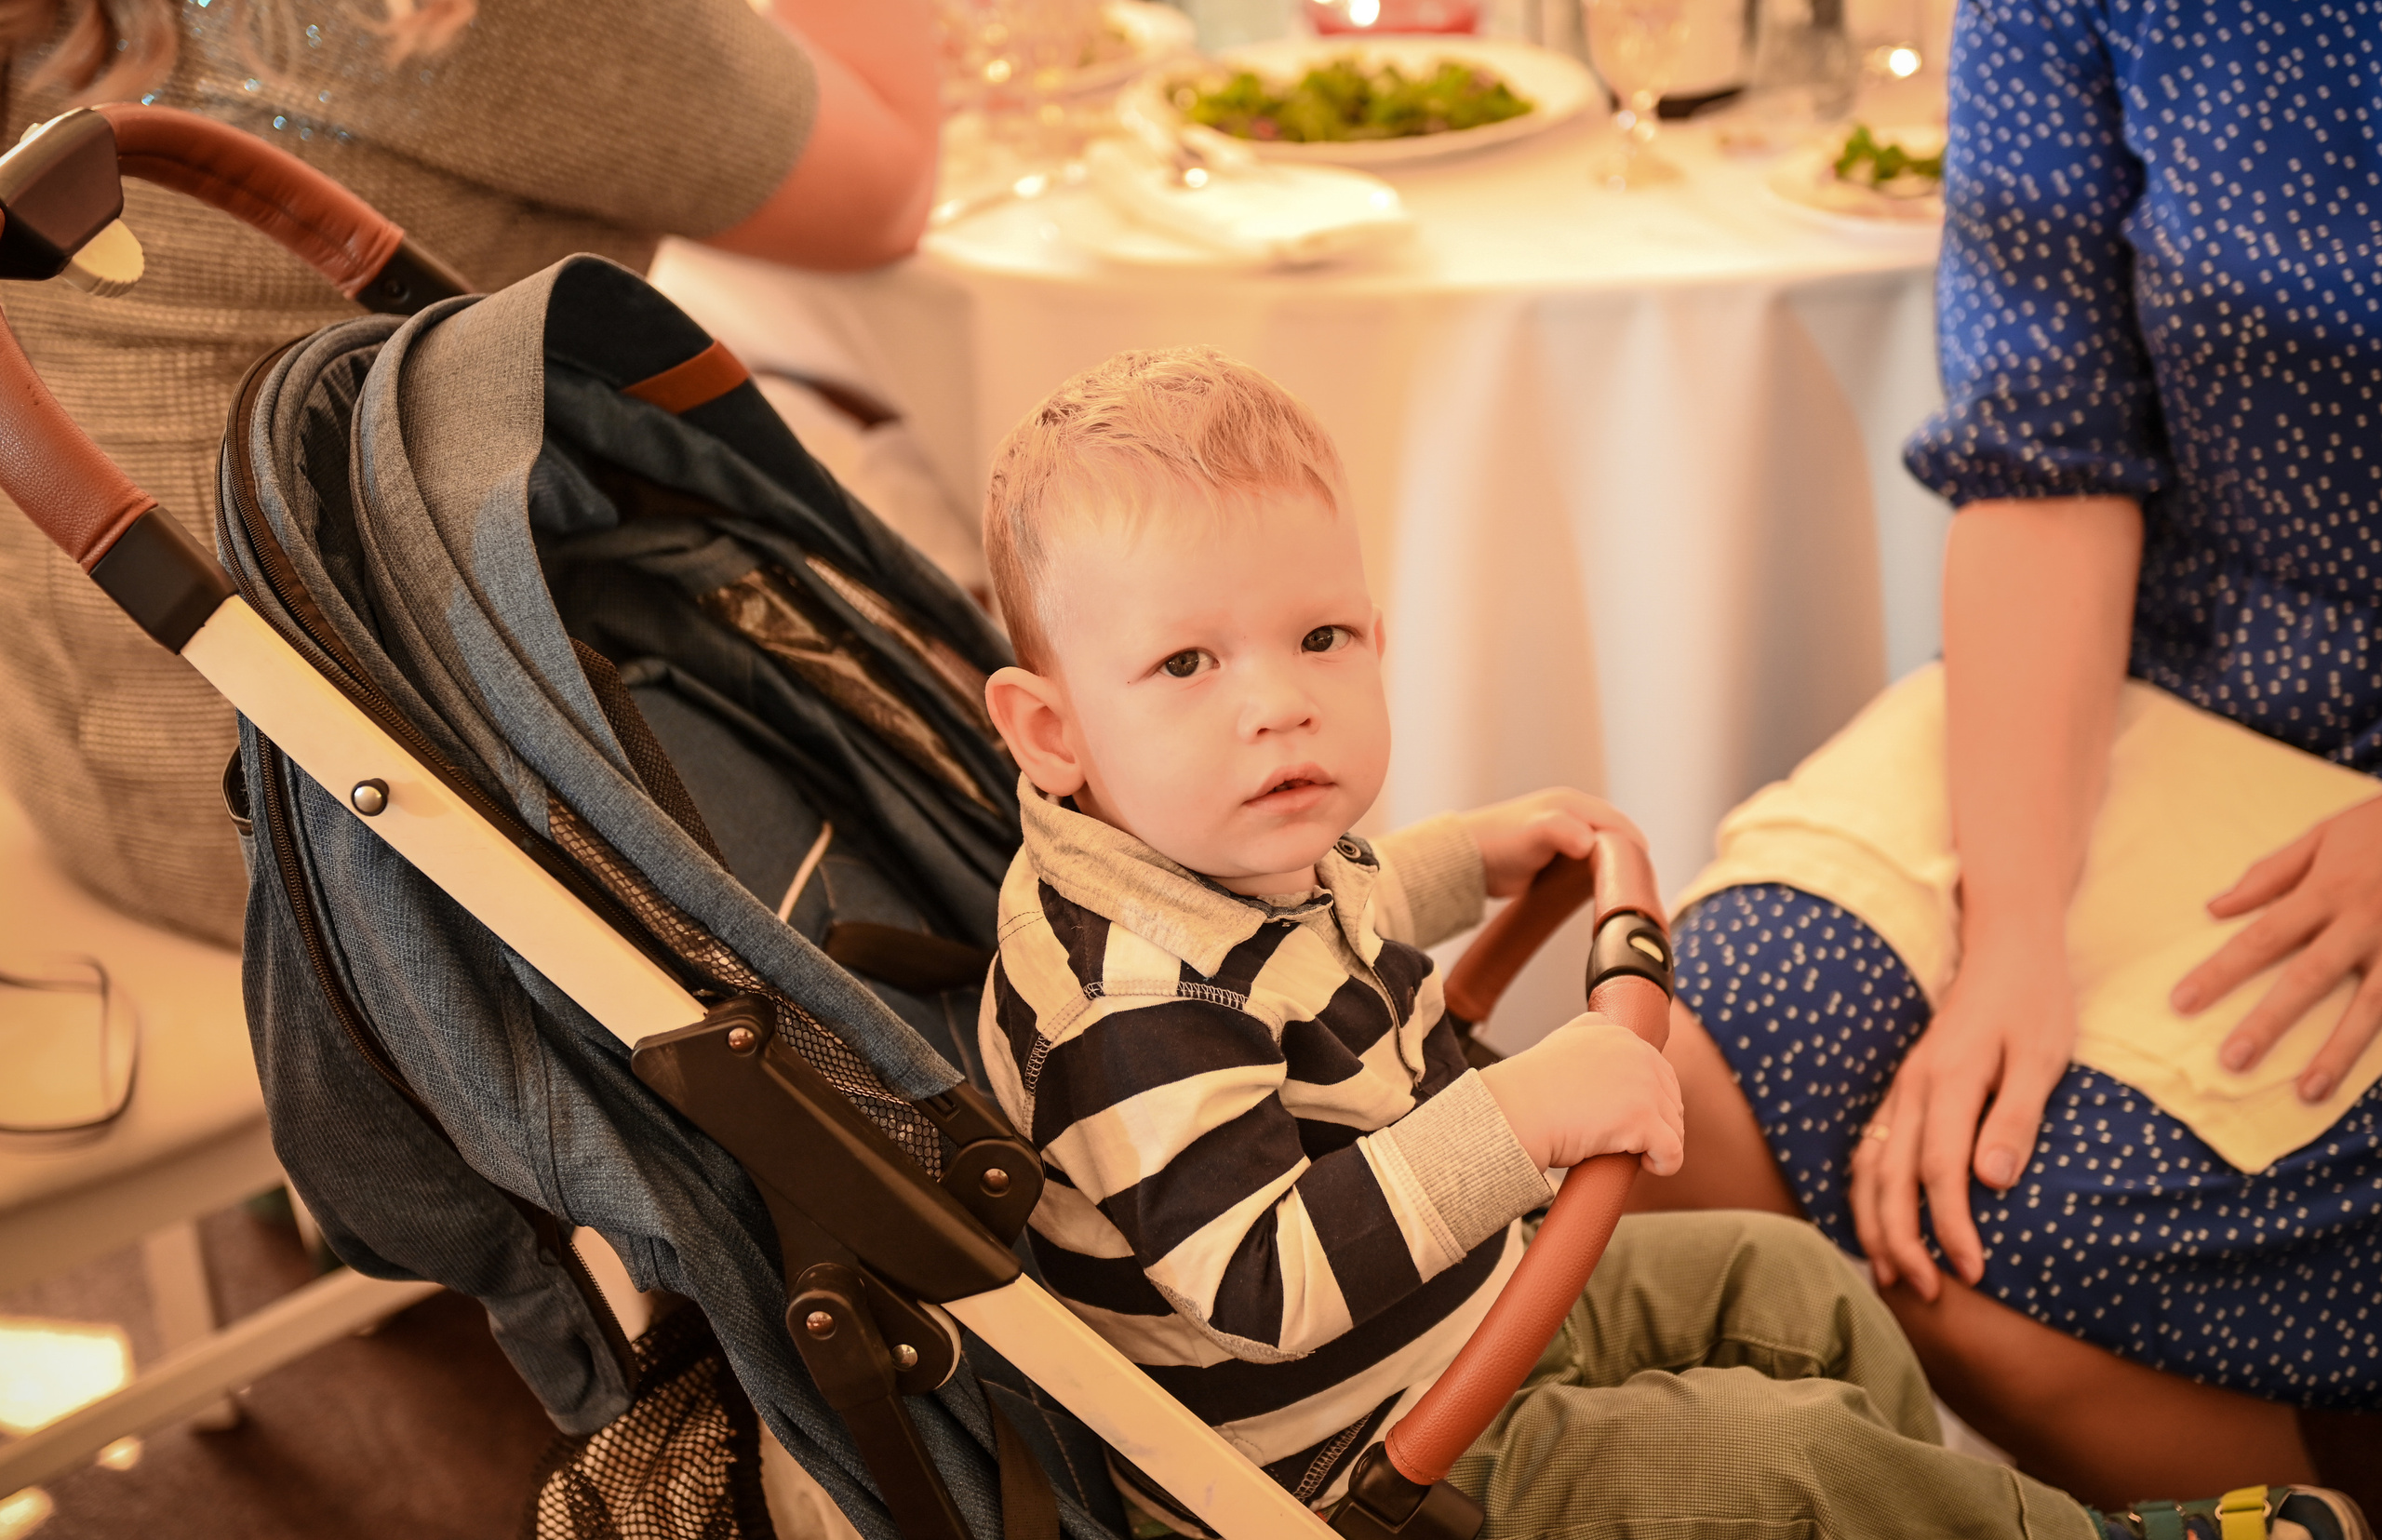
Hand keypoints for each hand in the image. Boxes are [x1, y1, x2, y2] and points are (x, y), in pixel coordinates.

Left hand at [1458, 789, 1643, 898]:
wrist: (1468, 861)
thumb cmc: (1498, 841)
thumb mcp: (1534, 832)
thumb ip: (1562, 831)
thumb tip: (1590, 843)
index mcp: (1572, 804)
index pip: (1616, 821)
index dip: (1632, 843)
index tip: (1644, 868)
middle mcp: (1573, 817)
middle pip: (1614, 836)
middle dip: (1627, 856)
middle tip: (1639, 882)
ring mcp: (1566, 837)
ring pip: (1603, 852)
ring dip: (1613, 867)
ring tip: (1625, 889)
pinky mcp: (1558, 858)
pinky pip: (1587, 866)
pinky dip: (1597, 876)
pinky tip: (1600, 891)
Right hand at [1479, 1014, 1683, 1174]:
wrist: (1515, 1111)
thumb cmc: (1529, 1089)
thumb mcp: (1564, 1041)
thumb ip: (1591, 1035)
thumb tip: (1603, 1052)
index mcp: (1618, 1034)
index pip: (1657, 1070)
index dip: (1649, 1099)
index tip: (1630, 1117)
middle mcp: (1636, 1053)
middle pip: (1670, 1097)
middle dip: (1657, 1121)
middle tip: (1630, 1139)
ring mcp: (1643, 1086)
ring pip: (1674, 1125)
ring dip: (1659, 1143)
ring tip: (1632, 1152)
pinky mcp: (1643, 1119)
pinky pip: (1673, 1151)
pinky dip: (1664, 1163)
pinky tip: (1645, 1165)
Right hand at [1848, 951, 2072, 1299]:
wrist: (2005, 950)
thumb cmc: (2034, 1003)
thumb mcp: (2043, 1055)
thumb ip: (2016, 1117)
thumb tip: (1991, 1182)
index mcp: (1949, 1080)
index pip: (1940, 1170)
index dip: (1952, 1227)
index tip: (1973, 1272)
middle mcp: (1913, 1087)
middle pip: (1890, 1177)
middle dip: (1901, 1239)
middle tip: (1926, 1293)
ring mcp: (1901, 1089)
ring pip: (1868, 1166)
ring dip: (1874, 1223)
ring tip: (1892, 1273)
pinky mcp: (1902, 1093)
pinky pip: (1870, 1151)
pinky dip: (1867, 1195)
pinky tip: (1879, 1226)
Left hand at [2171, 794, 2381, 1102]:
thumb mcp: (2325, 835)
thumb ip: (2272, 874)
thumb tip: (2216, 908)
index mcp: (2328, 891)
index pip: (2261, 938)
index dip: (2220, 972)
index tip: (2183, 1002)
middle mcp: (2363, 923)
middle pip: (2309, 979)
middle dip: (2270, 1021)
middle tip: (2232, 1061)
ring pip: (2369, 1006)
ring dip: (2338, 1052)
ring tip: (2307, 1090)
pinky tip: (2365, 1081)